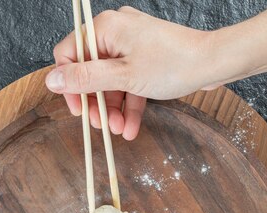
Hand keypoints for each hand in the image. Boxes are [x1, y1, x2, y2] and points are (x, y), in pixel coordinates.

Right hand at [46, 7, 220, 139]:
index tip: (78, 110)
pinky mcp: (146, 60)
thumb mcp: (123, 76)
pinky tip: (130, 128)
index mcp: (106, 28)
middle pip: (91, 71)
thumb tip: (51, 80)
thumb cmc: (173, 63)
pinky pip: (129, 83)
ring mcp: (133, 47)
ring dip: (113, 109)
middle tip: (101, 125)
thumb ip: (85, 78)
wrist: (214, 63)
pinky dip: (129, 105)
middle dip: (96, 102)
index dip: (70, 85)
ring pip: (112, 82)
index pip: (70, 55)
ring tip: (119, 131)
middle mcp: (116, 33)